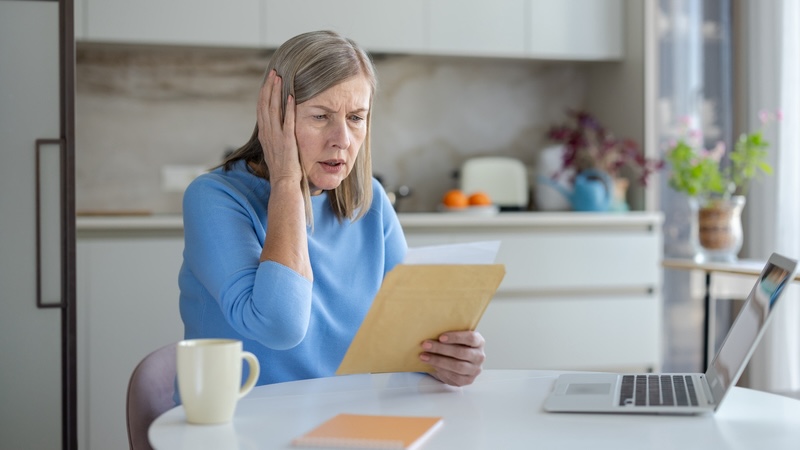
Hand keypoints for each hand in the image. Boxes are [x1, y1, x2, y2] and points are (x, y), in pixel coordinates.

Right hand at [257, 70, 301, 185]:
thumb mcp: (275, 150)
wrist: (283, 184)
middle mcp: (267, 133)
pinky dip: (289, 107)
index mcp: (264, 134)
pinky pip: (288, 121)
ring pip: (273, 109)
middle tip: (273, 72)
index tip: (269, 81)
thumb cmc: (283, 169)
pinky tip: (292, 95)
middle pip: (265, 105)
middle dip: (269, 87)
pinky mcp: (287, 141)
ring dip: (276, 92)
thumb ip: (275, 137)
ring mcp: (276, 137)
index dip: (264, 93)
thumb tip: (277, 129)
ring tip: (280, 77)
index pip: (261, 109)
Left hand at [419, 331, 484, 386]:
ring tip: (424, 356)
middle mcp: (479, 356)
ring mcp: (475, 369)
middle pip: (461, 352)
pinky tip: (432, 365)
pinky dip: (441, 370)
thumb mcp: (456, 338)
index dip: (456, 337)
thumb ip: (449, 335)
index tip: (440, 337)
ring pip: (457, 366)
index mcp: (479, 342)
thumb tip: (430, 330)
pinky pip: (454, 376)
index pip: (471, 338)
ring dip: (438, 361)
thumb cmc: (456, 346)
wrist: (459, 362)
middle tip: (426, 345)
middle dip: (441, 349)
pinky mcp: (468, 380)